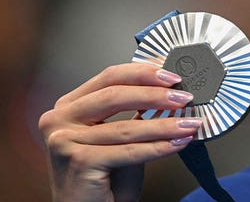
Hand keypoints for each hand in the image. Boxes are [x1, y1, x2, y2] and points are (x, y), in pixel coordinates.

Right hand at [39, 63, 200, 201]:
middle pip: (115, 95)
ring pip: (126, 127)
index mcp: (69, 106)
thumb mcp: (120, 135)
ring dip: (165, 124)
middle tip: (185, 95)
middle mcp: (58, 120)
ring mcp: (64, 141)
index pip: (110, 77)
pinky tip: (179, 143)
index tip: (172, 73)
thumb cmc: (105, 177)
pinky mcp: (78, 162)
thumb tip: (172, 89)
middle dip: (155, 93)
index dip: (144, 72)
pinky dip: (159, 147)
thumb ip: (136, 110)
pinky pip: (129, 151)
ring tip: (190, 123)